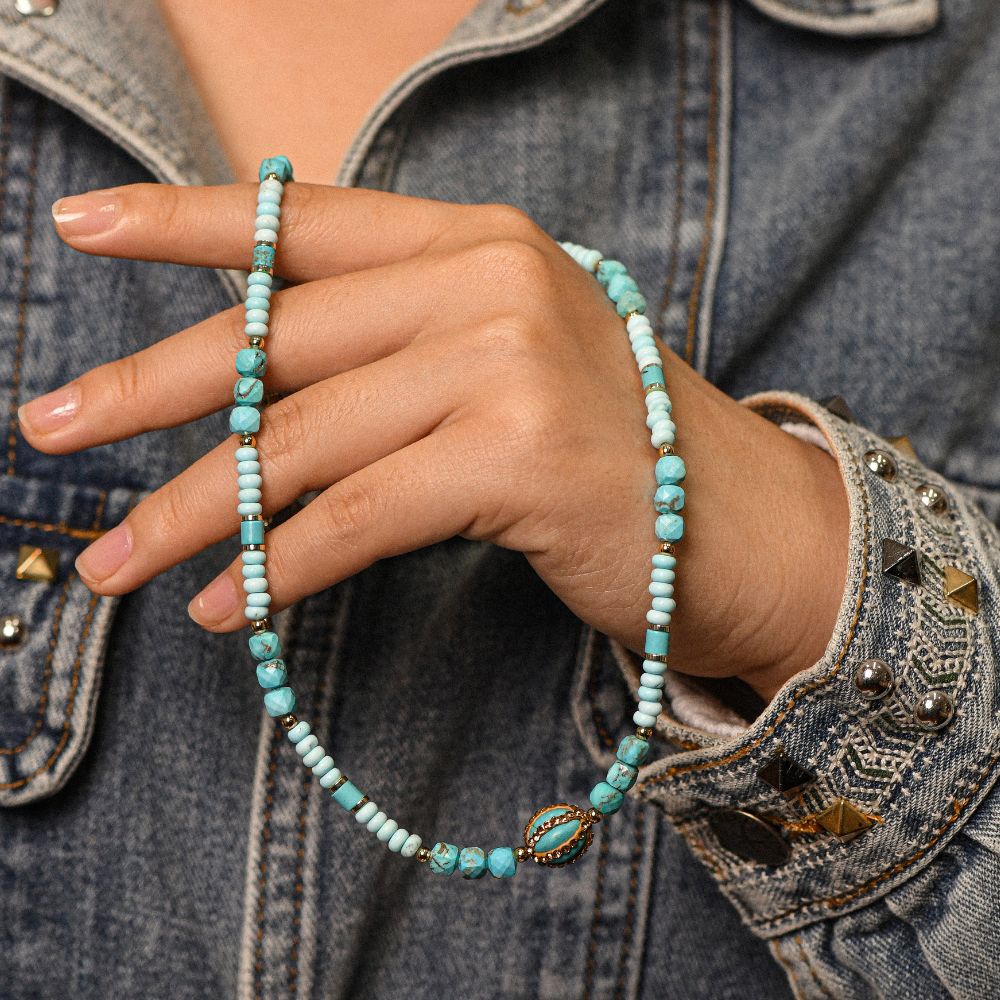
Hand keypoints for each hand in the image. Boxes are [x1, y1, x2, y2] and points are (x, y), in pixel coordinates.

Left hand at [19, 182, 847, 703]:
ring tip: (117, 563)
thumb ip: (390, 355)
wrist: (741, 525)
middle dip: (150, 390)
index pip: (304, 221)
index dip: (185, 222)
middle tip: (51, 428)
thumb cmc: (608, 451)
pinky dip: (283, 567)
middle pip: (280, 336)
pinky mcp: (519, 456)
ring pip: (305, 440)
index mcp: (475, 243)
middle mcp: (488, 281)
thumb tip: (254, 397)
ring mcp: (507, 362)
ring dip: (199, 510)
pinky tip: (227, 607)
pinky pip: (360, 514)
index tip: (81, 227)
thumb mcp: (494, 370)